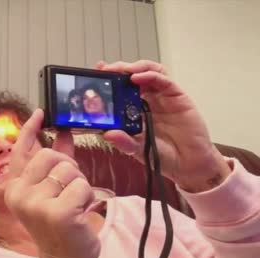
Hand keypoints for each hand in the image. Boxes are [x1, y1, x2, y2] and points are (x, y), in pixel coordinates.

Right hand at [5, 109, 99, 257]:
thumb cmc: (61, 223)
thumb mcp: (54, 190)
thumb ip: (56, 162)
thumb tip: (63, 132)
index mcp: (15, 187)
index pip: (21, 152)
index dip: (31, 130)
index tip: (40, 112)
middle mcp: (19, 194)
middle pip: (50, 155)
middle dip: (68, 167)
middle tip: (70, 188)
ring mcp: (35, 204)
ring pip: (68, 170)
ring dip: (80, 185)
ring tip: (74, 204)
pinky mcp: (57, 213)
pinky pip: (82, 186)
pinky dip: (88, 197)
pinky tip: (81, 212)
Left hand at [97, 60, 230, 191]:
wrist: (188, 164)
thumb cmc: (161, 154)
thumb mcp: (137, 149)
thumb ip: (123, 142)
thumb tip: (108, 134)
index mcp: (133, 109)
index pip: (118, 88)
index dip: (107, 80)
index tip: (94, 76)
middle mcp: (146, 99)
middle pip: (131, 75)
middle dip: (117, 69)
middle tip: (104, 69)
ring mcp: (161, 96)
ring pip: (147, 72)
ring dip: (133, 67)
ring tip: (121, 70)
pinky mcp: (176, 96)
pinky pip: (163, 80)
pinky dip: (150, 75)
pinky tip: (138, 77)